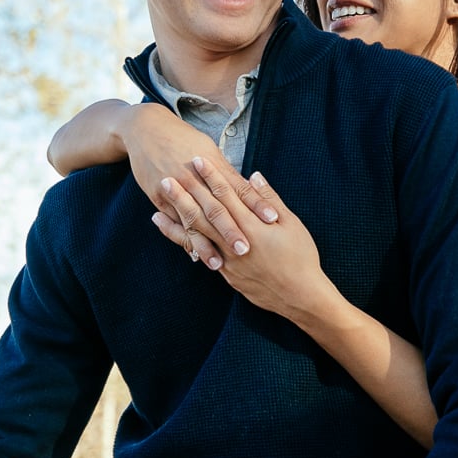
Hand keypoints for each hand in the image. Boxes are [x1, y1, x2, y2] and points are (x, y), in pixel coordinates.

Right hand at [121, 103, 277, 260]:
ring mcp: (175, 190)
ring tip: (219, 264)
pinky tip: (194, 255)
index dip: (255, 204)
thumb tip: (250, 189)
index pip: (238, 188)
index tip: (272, 219)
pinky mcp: (158, 198)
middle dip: (231, 230)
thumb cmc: (183, 138)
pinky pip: (174, 223)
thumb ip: (227, 172)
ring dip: (206, 244)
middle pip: (217, 208)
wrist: (145, 129)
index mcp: (211, 165)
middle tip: (248, 250)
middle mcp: (194, 179)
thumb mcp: (209, 149)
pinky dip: (184, 239)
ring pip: (194, 222)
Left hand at [153, 159, 335, 322]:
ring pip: (197, 236)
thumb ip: (269, 199)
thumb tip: (253, 177)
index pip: (226, 195)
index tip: (198, 161)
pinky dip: (185, 243)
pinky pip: (201, 254)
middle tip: (167, 178)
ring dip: (177, 221)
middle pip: (205, 213)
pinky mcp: (226, 274)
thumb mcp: (292, 224)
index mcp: (252, 226)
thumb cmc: (301, 256)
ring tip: (156, 208)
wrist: (299, 295)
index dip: (211, 177)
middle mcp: (235, 242)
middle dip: (185, 195)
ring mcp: (228, 260)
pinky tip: (174, 235)